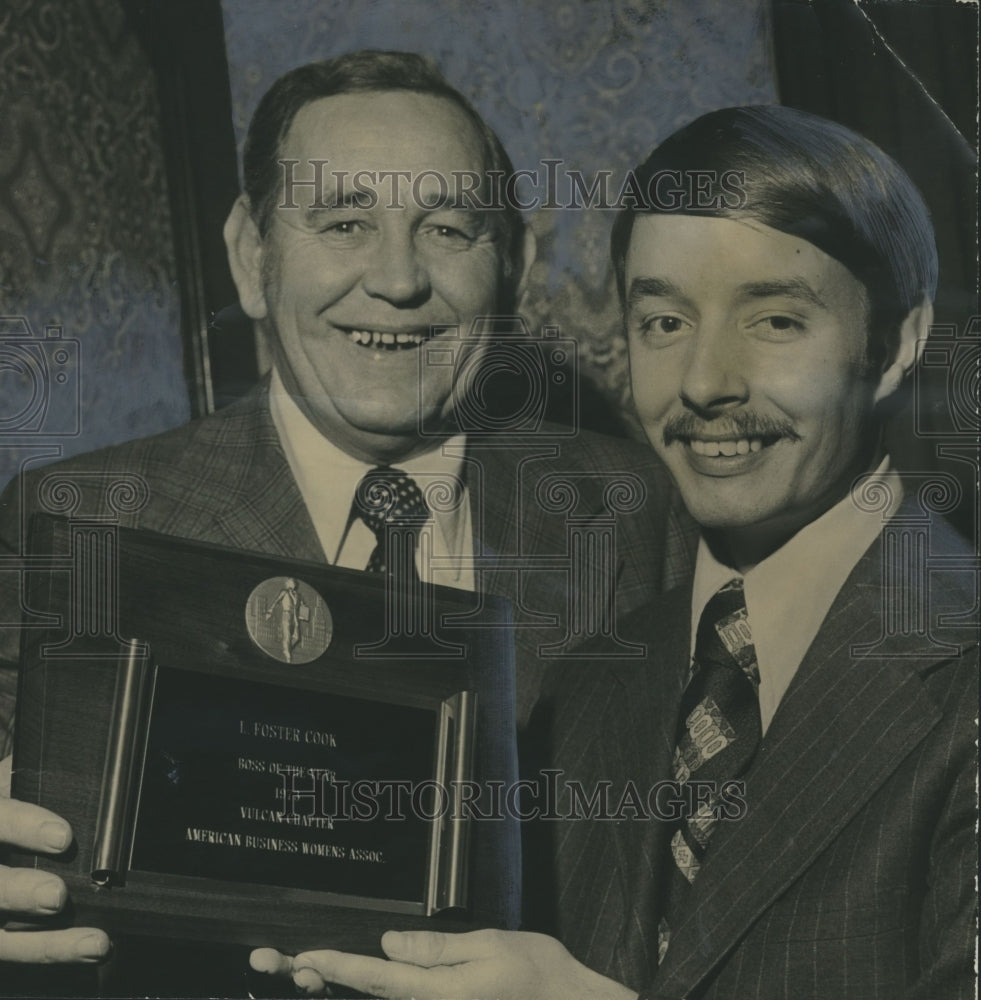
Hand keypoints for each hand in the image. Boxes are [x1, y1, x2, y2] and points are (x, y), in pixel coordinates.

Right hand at [0, 756, 109, 962]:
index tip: (63, 837)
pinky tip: (89, 950)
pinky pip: (12, 948)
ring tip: (93, 942)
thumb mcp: (17, 779)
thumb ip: (42, 777)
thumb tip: (99, 769)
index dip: (23, 827)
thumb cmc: (12, 798)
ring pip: (0, 936)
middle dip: (18, 893)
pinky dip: (51, 952)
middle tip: (57, 896)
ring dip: (46, 944)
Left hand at [251, 928, 636, 999]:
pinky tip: (355, 974)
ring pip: (381, 998)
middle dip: (323, 976)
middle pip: (369, 993)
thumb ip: (437, 950)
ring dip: (339, 982)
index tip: (301, 955)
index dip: (336, 966)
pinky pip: (402, 998)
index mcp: (440, 994)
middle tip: (277, 958)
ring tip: (301, 965)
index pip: (377, 977)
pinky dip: (372, 985)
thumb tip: (387, 943)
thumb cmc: (539, 974)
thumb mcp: (492, 948)